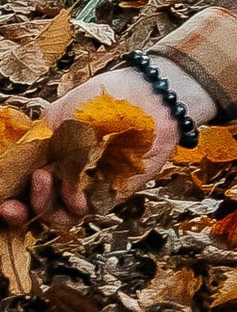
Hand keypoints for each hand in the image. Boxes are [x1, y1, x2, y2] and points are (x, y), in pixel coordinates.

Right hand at [0, 58, 208, 229]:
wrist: (147, 95)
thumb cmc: (103, 100)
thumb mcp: (61, 115)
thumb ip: (40, 141)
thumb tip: (24, 165)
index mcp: (53, 161)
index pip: (27, 190)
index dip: (13, 200)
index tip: (3, 203)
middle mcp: (70, 179)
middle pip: (42, 209)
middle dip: (24, 209)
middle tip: (11, 205)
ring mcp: (92, 188)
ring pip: (64, 216)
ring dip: (46, 205)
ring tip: (43, 178)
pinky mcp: (115, 193)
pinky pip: (92, 209)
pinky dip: (77, 204)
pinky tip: (73, 191)